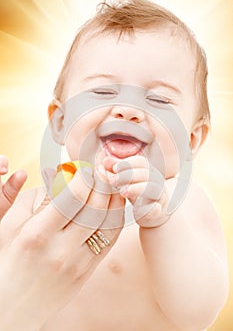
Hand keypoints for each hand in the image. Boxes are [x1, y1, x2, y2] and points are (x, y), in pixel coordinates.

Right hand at [0, 167, 124, 330]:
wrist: (11, 307)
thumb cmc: (6, 261)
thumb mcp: (10, 226)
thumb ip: (34, 198)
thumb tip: (59, 177)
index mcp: (37, 234)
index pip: (74, 196)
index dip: (85, 177)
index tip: (85, 169)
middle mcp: (61, 249)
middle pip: (95, 207)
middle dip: (102, 184)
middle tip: (101, 173)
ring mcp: (78, 263)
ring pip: (109, 223)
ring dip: (114, 200)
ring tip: (110, 186)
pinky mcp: (87, 272)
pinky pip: (110, 241)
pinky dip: (115, 220)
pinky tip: (113, 207)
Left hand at [104, 155, 170, 227]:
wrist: (154, 214)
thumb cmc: (138, 194)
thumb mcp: (127, 180)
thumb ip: (117, 170)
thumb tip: (105, 161)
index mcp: (148, 171)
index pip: (141, 162)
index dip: (127, 163)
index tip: (114, 168)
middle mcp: (156, 181)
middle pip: (146, 173)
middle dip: (128, 175)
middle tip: (113, 181)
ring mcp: (159, 196)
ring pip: (153, 189)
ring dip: (137, 188)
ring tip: (122, 192)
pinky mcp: (158, 212)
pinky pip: (156, 208)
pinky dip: (150, 208)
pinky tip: (139, 209)